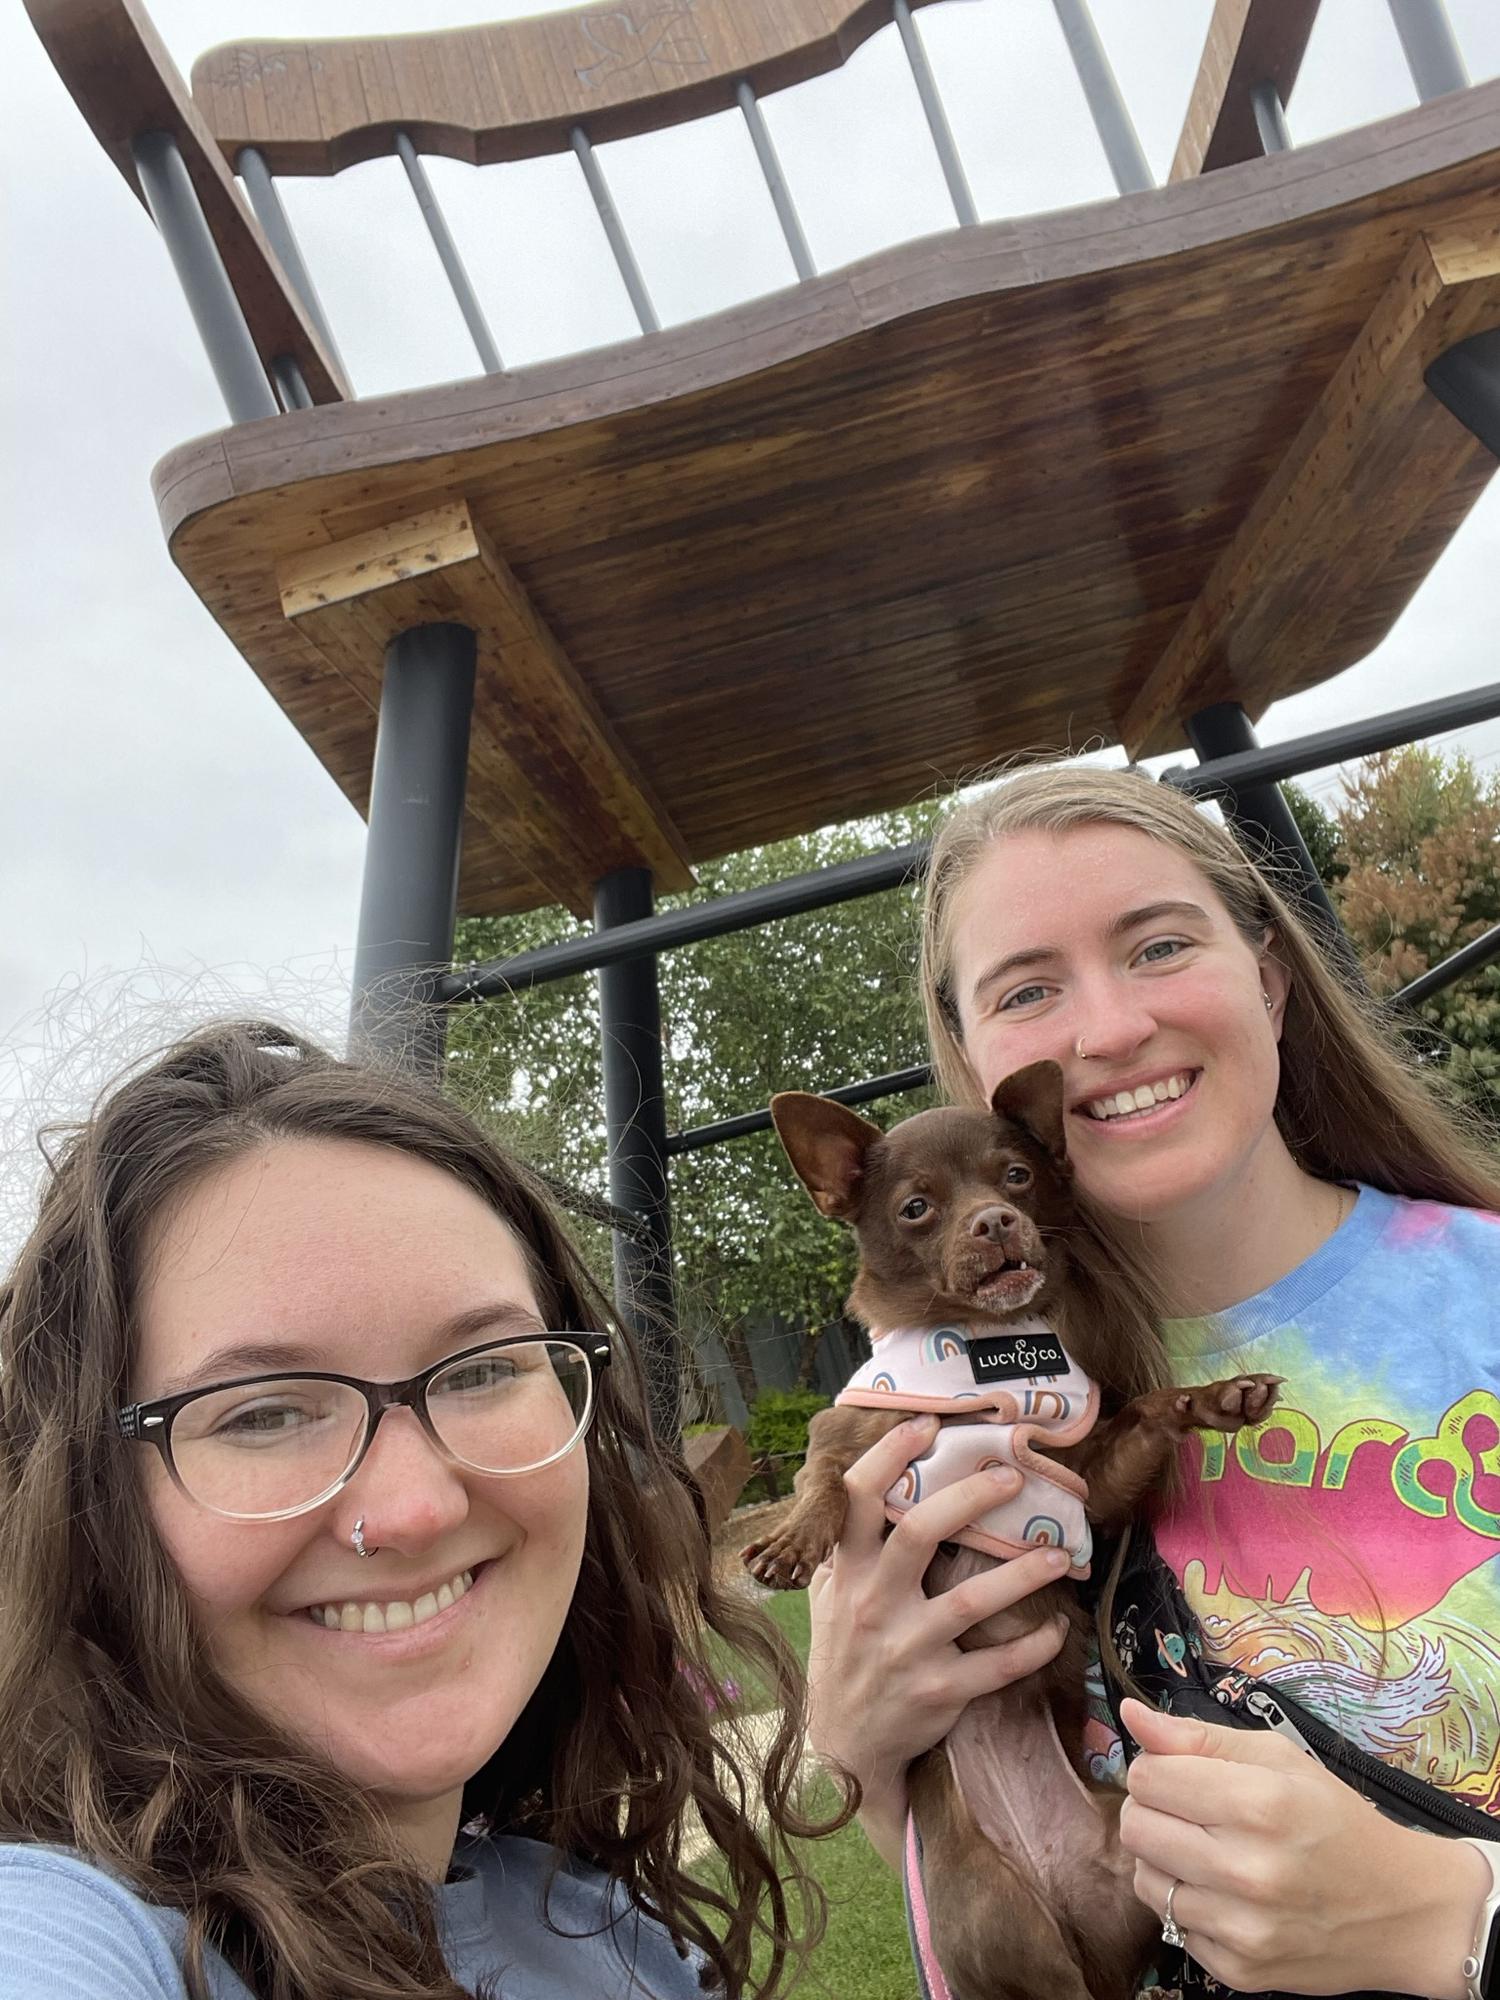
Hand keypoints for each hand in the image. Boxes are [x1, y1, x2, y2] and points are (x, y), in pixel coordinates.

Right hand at [806, 1414, 1071, 1866]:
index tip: (927, 1424)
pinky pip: (998, 1665)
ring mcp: (909, 1649)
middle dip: (970, 1498)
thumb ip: (847, 1550)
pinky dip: (1034, 1647)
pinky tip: (1057, 1628)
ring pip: (972, 1601)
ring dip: (1022, 1573)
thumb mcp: (829, 1597)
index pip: (859, 1500)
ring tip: (1060, 1554)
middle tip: (1014, 1477)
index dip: (890, 1456)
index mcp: (846, 1573)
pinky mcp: (941, 1691)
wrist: (845, 1743)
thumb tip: (871, 1487)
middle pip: (921, 1532)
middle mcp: (875, 1604)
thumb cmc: (842, 1654)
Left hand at [1118, 1697, 1489, 1998]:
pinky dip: (1190, 1906)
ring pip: (1145, 1880)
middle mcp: (1246, 1870)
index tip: (1183, 1777)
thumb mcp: (1279, 1760)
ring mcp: (1242, 1929)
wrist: (1402, 1910)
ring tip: (1208, 1854)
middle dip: (1153, 1812)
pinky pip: (1172, 1927)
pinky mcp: (1239, 1971)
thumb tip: (1130, 1715)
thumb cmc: (1337, 1821)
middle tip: (1191, 1815)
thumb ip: (1198, 1737)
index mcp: (1258, 1804)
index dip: (1156, 1770)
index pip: (1146, 1777)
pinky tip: (1226, 1896)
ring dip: (1165, 1861)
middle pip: (1135, 1828)